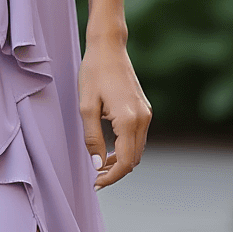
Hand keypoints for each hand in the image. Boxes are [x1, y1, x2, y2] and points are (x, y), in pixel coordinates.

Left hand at [79, 37, 151, 189]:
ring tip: (99, 164)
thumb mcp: (86, 108)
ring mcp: (146, 114)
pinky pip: (137, 138)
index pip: (125, 162)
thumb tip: (97, 164)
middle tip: (95, 177)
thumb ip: (92, 138)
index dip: (111, 177)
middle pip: (133, 159)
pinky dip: (125, 148)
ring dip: (120, 161)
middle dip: (115, 172)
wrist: (109, 48)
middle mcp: (143, 119)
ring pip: (137, 150)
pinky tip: (108, 148)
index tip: (95, 184)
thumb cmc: (94, 73)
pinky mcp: (144, 109)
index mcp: (129, 120)